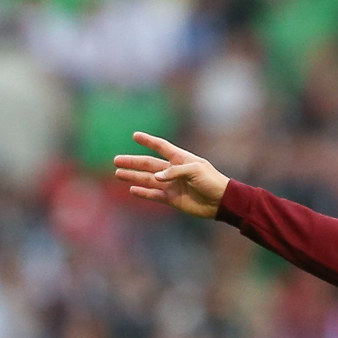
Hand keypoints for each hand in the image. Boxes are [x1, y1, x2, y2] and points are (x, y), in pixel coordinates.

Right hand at [113, 132, 230, 218]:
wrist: (221, 201)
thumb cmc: (211, 181)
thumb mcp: (195, 170)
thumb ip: (175, 172)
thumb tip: (155, 178)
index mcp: (181, 158)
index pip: (161, 147)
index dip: (148, 141)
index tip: (135, 136)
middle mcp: (173, 171)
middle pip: (149, 164)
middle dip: (133, 162)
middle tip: (116, 160)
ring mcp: (172, 185)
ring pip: (147, 179)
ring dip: (133, 176)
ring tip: (118, 173)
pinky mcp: (172, 199)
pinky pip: (154, 194)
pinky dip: (143, 192)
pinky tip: (132, 189)